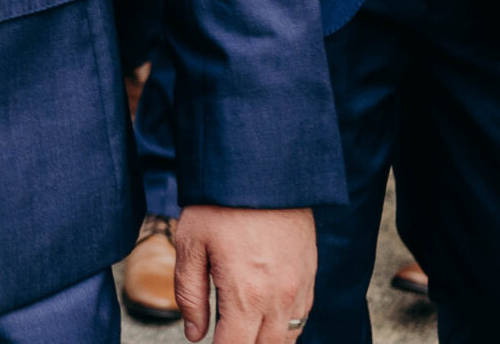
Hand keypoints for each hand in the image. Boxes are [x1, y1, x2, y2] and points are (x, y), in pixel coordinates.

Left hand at [173, 204, 314, 343]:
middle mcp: (278, 299)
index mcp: (246, 295)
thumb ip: (190, 296)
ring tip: (242, 330)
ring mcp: (299, 289)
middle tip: (223, 335)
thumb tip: (194, 335)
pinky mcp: (310, 276)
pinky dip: (284, 327)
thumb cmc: (219, 206)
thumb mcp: (191, 246)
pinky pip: (301, 318)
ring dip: (265, 341)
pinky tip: (264, 318)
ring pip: (287, 339)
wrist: (263, 172)